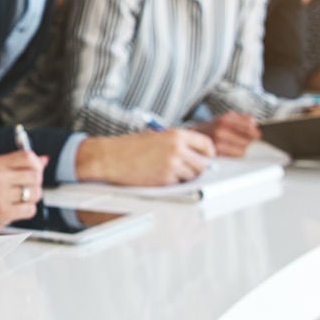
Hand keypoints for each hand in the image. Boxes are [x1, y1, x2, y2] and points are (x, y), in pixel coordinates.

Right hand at [0, 148, 45, 235]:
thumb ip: (20, 166)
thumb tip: (44, 159)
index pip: (28, 156)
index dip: (37, 164)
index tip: (35, 171)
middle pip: (35, 175)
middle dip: (36, 184)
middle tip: (26, 189)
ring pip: (35, 193)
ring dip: (32, 199)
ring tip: (19, 201)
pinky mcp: (3, 211)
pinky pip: (30, 209)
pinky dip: (27, 211)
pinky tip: (16, 210)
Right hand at [74, 128, 213, 185]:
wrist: (111, 157)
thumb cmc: (131, 147)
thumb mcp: (157, 137)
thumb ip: (177, 143)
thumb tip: (198, 156)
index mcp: (177, 135)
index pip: (206, 145)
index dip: (208, 154)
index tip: (205, 158)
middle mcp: (178, 149)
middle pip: (203, 165)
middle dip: (198, 169)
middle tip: (189, 170)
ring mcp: (172, 166)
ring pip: (192, 177)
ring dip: (185, 177)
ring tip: (169, 172)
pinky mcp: (165, 180)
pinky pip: (178, 184)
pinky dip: (173, 183)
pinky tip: (160, 177)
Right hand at [194, 111, 260, 157]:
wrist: (192, 138)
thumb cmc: (211, 128)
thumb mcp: (224, 117)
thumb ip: (241, 118)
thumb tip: (254, 122)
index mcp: (225, 119)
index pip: (249, 126)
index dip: (255, 132)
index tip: (256, 134)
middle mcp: (221, 129)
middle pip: (248, 139)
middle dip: (248, 140)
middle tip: (243, 140)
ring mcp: (218, 142)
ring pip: (244, 148)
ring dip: (243, 148)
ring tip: (235, 146)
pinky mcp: (217, 153)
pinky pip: (237, 155)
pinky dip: (237, 154)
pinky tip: (231, 151)